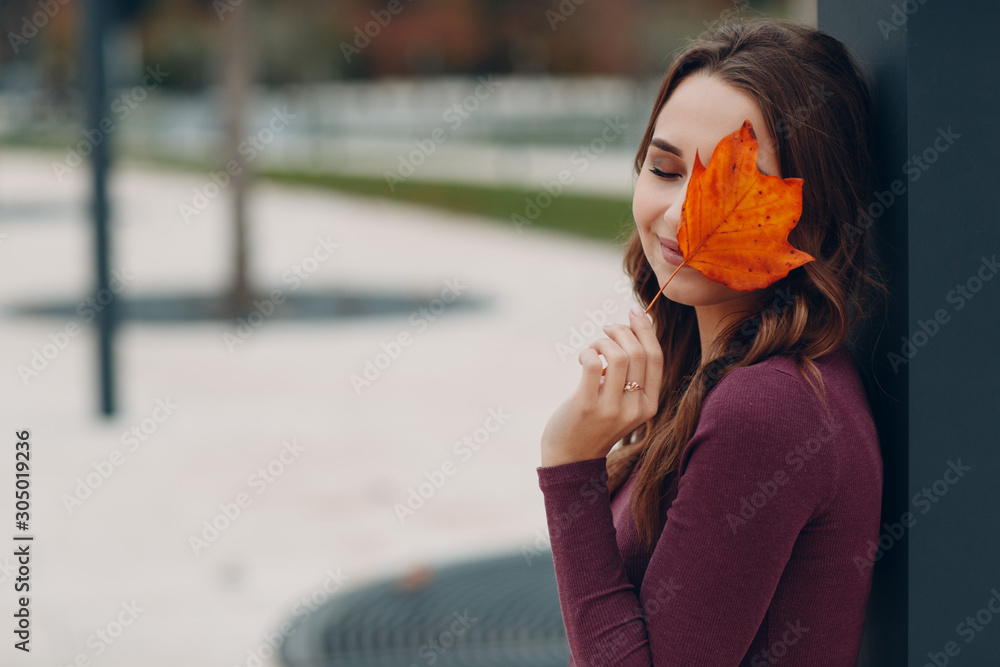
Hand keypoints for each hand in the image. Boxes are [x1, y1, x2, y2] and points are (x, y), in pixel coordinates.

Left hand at [540, 306, 662, 466]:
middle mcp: (635, 408)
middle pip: (638, 353)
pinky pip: (593, 363)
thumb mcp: (624, 402)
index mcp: (650, 404)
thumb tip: (632, 328)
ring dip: (603, 341)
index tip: (635, 311)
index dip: (646, 330)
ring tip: (594, 346)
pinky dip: (588, 351)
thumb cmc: (596, 421)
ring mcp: (612, 408)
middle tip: (607, 329)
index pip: (656, 358)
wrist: (571, 457)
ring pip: (618, 356)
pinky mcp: (587, 405)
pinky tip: (582, 357)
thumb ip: (632, 375)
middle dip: (621, 331)